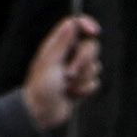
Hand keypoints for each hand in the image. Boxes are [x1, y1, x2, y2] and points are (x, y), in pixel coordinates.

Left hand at [20, 13, 107, 128]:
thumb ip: (62, 43)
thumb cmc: (41, 88)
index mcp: (58, 45)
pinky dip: (84, 90)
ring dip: (83, 78)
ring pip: (95, 66)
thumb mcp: (50, 63)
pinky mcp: (82, 84)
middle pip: (91, 46)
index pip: (75, 24)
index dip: (87, 24)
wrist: (42, 113)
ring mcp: (76, 70)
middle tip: (68, 74)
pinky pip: (95, 82)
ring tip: (67, 86)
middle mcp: (68, 55)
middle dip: (84, 61)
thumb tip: (71, 23)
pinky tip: (72, 94)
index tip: (95, 32)